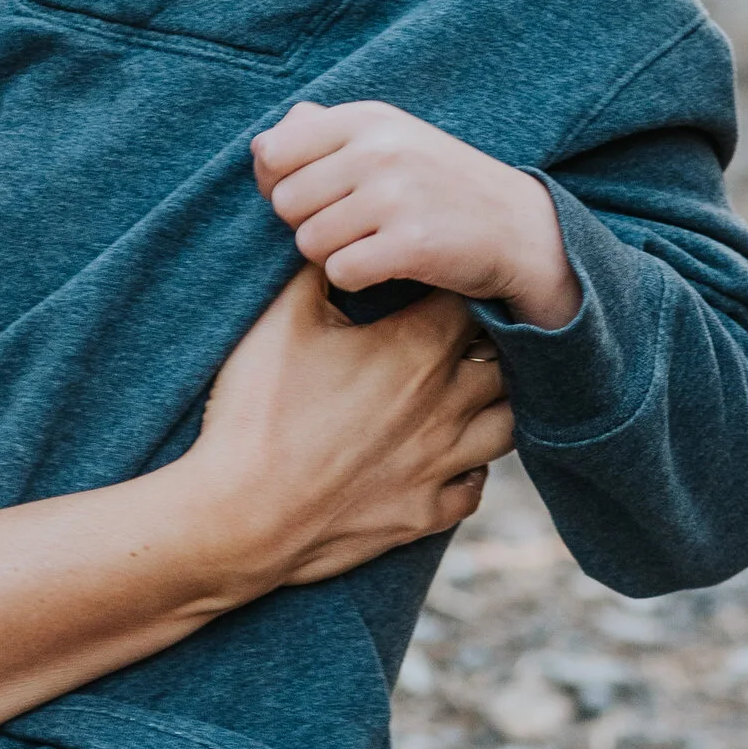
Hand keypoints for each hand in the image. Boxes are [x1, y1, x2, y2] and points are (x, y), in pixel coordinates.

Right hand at [177, 268, 515, 596]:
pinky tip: (447, 453)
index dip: (458, 285)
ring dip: (491, 402)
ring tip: (465, 388)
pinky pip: (476, 486)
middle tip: (455, 330)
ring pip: (506, 424)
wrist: (242, 514)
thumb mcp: (278, 319)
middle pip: (504, 361)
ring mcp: (441, 465)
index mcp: (416, 350)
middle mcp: (445, 406)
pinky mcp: (425, 514)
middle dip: (487, 341)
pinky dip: (470, 465)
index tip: (438, 277)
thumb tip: (330, 234)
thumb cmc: (258, 409)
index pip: (472, 301)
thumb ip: (314, 268)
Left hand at [251, 99, 580, 329]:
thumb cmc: (439, 184)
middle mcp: (378, 149)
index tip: (314, 195)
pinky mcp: (411, 244)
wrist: (520, 227)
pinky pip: (340, 272)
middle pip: (285, 202)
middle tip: (352, 225)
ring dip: (332, 253)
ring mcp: (396, 195)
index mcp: (366, 118)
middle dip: (308, 223)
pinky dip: (356, 279)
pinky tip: (386, 266)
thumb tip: (261, 146)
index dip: (280, 183)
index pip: (272, 152)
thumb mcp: (389, 138)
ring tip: (372, 243)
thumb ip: (322, 132)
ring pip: (307, 242)